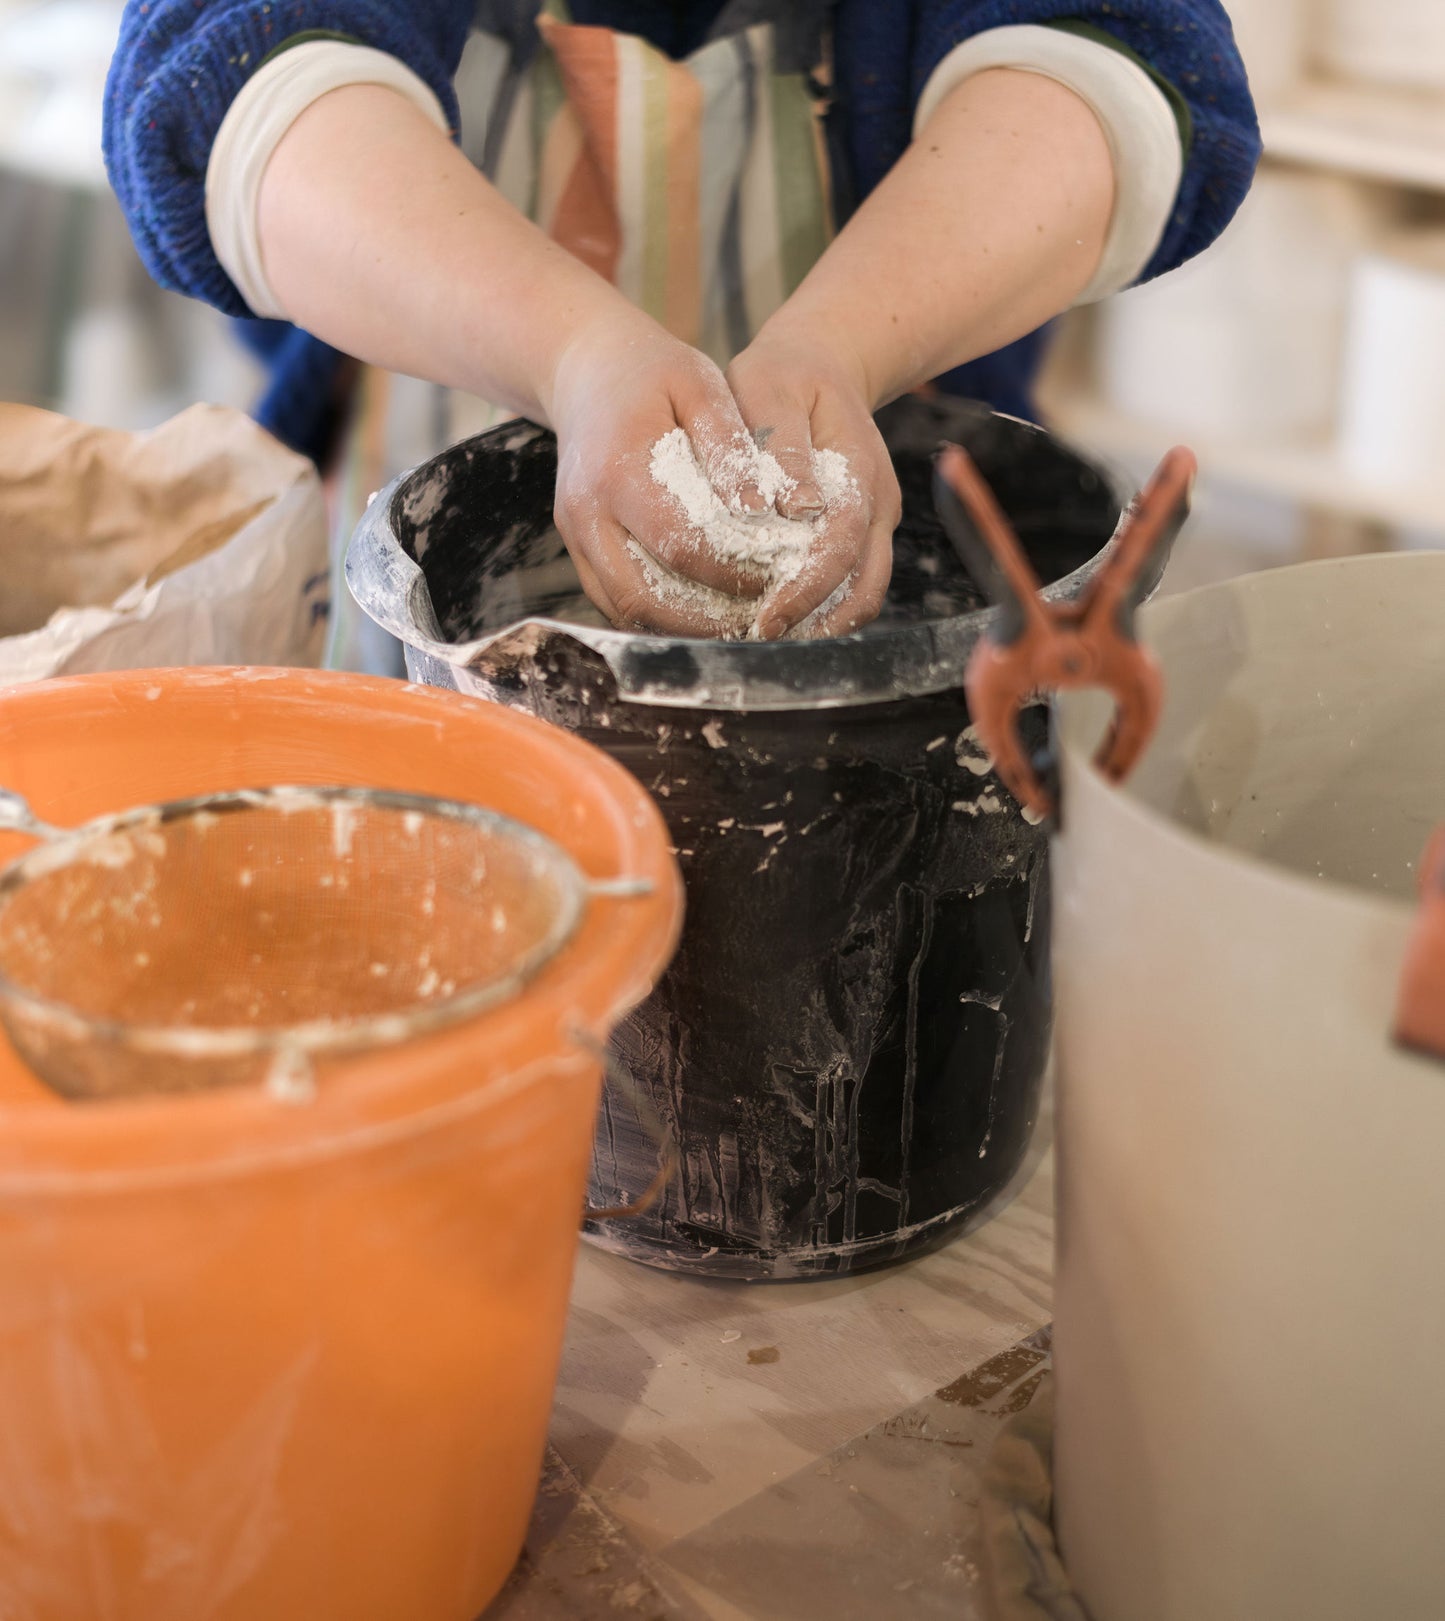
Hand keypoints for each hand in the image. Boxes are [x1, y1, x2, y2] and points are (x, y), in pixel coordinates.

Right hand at [542, 309, 773, 635]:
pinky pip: (614, 601)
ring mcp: (574, 534)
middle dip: (706, 619)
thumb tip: (757, 507)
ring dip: (681, 628)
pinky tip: (703, 613)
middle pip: (644, 596)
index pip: (680, 545)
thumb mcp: (700, 384)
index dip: (731, 572)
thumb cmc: (653, 371)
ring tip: (736, 626)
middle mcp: (586, 511)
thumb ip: (730, 445)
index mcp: (619, 469)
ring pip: (625, 610)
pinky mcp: (575, 546)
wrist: (584, 365)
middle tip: (760, 618)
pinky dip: (658, 617)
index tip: (777, 577)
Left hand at [725, 318, 897, 638]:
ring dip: (823, 625)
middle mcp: (877, 504)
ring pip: (863, 594)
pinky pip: (852, 585)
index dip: (806, 589)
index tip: (766, 620)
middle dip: (817, 624)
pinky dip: (823, 611)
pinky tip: (779, 620)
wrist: (821, 363)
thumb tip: (798, 508)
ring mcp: (875, 522)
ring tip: (767, 643)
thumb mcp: (772, 387)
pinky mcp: (862, 533)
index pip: (841, 544)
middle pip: (863, 585)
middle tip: (761, 645)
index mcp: (859, 470)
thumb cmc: (783, 375)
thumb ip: (784, 447)